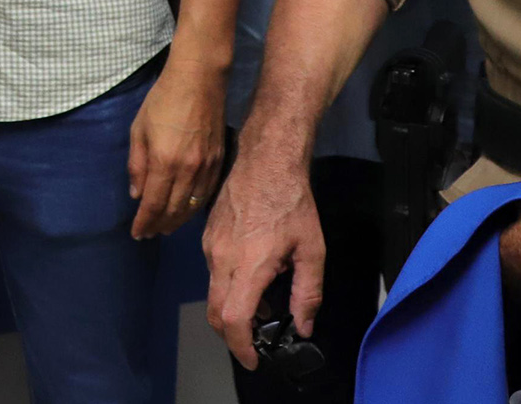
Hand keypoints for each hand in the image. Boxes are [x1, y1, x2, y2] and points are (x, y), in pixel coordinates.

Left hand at [129, 57, 227, 239]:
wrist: (199, 79)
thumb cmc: (162, 100)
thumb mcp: (139, 130)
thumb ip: (137, 165)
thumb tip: (137, 195)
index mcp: (164, 161)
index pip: (153, 204)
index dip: (144, 222)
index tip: (137, 234)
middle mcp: (188, 170)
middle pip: (173, 210)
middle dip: (159, 225)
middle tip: (149, 233)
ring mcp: (207, 167)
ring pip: (192, 206)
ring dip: (177, 221)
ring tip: (165, 227)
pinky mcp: (219, 161)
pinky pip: (207, 193)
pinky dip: (194, 207)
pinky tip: (186, 211)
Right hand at [203, 140, 324, 366]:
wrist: (265, 160)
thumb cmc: (293, 203)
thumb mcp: (312, 250)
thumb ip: (308, 292)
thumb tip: (303, 325)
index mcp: (249, 266)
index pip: (233, 319)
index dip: (241, 347)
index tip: (253, 360)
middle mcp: (221, 259)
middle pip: (216, 313)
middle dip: (233, 336)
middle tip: (255, 342)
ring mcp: (210, 247)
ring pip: (214, 293)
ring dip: (233, 309)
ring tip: (264, 307)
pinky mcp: (207, 236)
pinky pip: (214, 272)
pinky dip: (229, 287)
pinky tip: (254, 276)